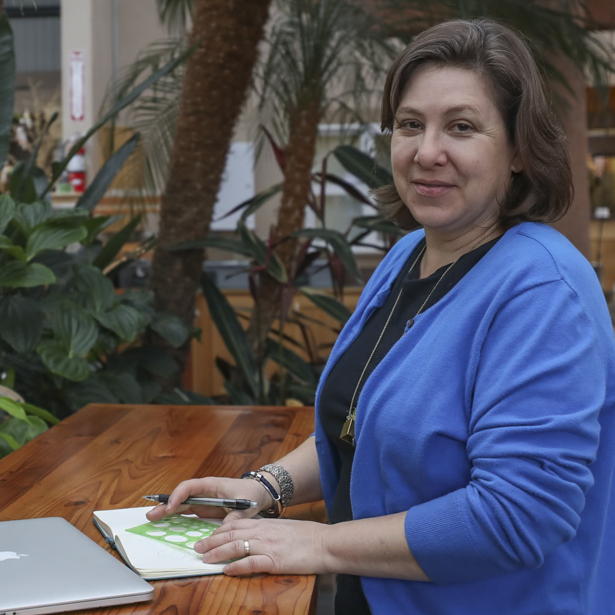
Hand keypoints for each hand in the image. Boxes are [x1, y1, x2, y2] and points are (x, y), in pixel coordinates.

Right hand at [145, 477, 271, 522]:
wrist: (257, 494)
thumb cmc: (250, 494)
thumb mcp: (245, 505)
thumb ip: (235, 517)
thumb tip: (224, 529)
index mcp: (211, 485)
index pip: (189, 487)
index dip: (178, 496)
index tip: (171, 507)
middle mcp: (203, 492)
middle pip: (181, 496)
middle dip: (165, 504)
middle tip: (151, 515)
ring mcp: (202, 500)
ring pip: (181, 504)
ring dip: (167, 511)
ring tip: (152, 519)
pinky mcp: (204, 508)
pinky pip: (187, 512)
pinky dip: (175, 517)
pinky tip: (165, 523)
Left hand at [196, 517, 330, 575]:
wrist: (325, 542)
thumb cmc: (309, 536)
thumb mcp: (285, 529)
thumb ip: (269, 532)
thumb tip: (256, 537)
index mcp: (266, 524)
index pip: (236, 524)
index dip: (219, 530)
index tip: (208, 536)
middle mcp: (263, 532)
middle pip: (231, 533)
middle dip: (211, 541)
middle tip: (197, 547)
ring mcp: (268, 545)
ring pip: (236, 546)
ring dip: (217, 552)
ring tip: (204, 558)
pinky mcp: (275, 560)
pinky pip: (251, 563)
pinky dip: (237, 566)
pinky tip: (226, 570)